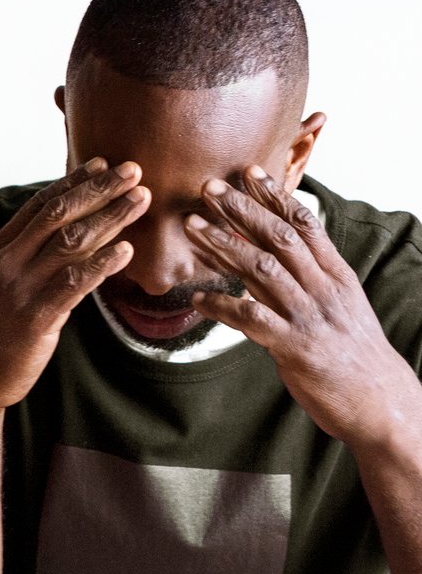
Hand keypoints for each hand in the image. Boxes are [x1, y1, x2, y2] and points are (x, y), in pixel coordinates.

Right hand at [0, 158, 148, 414]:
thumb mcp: (0, 283)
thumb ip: (27, 256)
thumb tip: (66, 233)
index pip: (40, 205)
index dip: (74, 182)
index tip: (103, 164)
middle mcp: (8, 262)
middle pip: (59, 214)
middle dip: (99, 190)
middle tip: (134, 170)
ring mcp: (20, 288)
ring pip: (71, 242)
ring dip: (111, 218)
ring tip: (141, 200)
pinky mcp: (35, 317)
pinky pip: (74, 284)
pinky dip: (103, 264)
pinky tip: (127, 251)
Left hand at [185, 166, 421, 450]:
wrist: (381, 402)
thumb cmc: (353, 353)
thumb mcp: (339, 306)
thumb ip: (309, 278)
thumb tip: (274, 252)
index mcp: (336, 276)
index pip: (305, 224)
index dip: (275, 196)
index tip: (249, 171)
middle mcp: (324, 290)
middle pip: (280, 238)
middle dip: (242, 209)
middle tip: (209, 186)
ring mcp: (309, 317)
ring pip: (263, 270)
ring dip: (224, 246)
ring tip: (192, 227)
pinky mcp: (294, 348)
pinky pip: (252, 319)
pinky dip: (223, 305)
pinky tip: (198, 298)